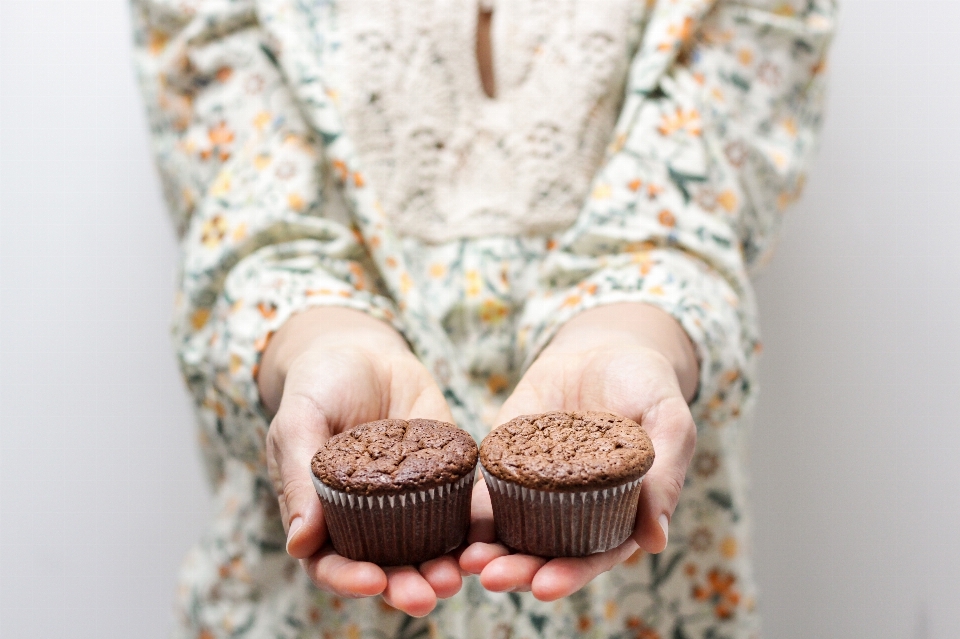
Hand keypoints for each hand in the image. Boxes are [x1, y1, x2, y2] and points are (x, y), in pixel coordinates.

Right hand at [258, 307, 459, 616]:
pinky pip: (460, 508)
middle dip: (405, 586)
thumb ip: (298, 479)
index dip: (348, 579)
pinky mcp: (444, 476)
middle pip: (384, 567)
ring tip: (456, 579)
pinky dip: (473, 529)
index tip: (373, 581)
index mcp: (323, 517)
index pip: (331, 563)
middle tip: (427, 595)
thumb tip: (299, 544)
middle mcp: (367, 519)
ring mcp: (408, 501)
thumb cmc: (318, 386)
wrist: (363, 350)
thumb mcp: (299, 422)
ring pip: (425, 548)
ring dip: (441, 569)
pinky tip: (486, 540)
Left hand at [460, 303, 698, 599]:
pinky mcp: (507, 461)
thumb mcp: (670, 420)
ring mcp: (537, 487)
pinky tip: (452, 521)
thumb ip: (666, 475)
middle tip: (492, 577)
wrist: (604, 348)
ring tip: (467, 560)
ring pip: (510, 530)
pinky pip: (485, 489)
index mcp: (617, 515)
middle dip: (518, 570)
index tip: (545, 587)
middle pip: (544, 553)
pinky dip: (469, 509)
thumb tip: (655, 543)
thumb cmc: (647, 386)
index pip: (592, 556)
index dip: (571, 575)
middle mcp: (574, 511)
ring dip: (488, 550)